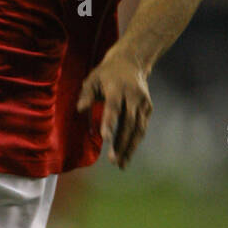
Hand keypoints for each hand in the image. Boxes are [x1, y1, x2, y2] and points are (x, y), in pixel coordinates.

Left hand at [76, 45, 152, 168]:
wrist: (131, 62)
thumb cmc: (106, 74)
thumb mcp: (92, 79)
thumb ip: (86, 94)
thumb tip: (79, 110)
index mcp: (118, 88)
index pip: (114, 108)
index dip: (110, 123)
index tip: (105, 139)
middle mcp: (133, 96)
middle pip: (128, 123)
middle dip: (121, 143)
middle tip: (113, 161)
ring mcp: (143, 103)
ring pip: (138, 129)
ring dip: (130, 147)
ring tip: (121, 164)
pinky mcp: (148, 108)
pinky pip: (141, 128)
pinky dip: (135, 142)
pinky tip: (127, 154)